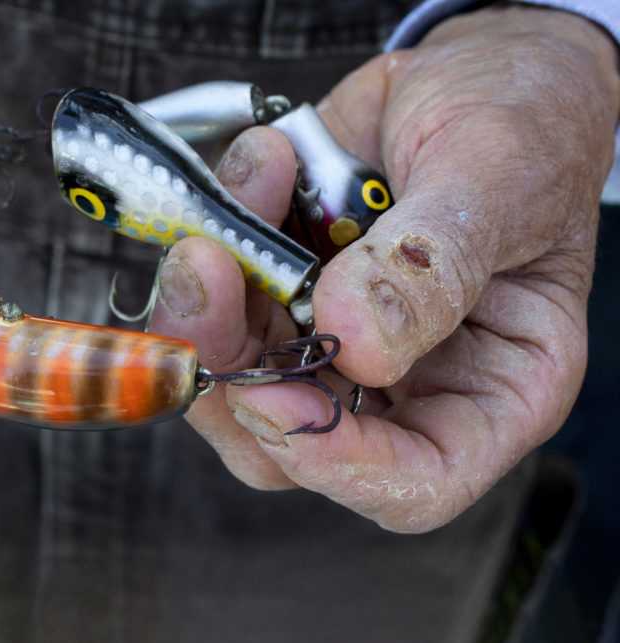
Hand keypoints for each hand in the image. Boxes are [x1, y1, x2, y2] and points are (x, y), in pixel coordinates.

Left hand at [149, 4, 619, 530]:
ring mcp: (329, 339)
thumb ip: (433, 265)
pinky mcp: (279, 291)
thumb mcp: (500, 182)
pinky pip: (216, 299)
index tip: (273, 398)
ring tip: (235, 206)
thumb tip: (358, 343)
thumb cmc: (524, 124)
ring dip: (204, 305)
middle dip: (231, 377)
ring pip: (233, 380)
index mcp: (489, 389)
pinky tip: (260, 167)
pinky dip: (215, 234)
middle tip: (211, 278)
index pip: (411, 485)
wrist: (473, 69)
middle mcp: (403, 381)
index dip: (334, 464)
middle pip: (290, 444)